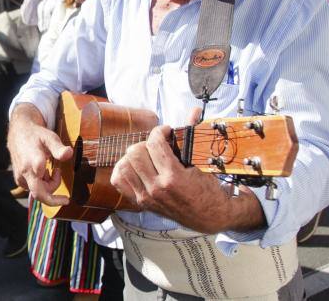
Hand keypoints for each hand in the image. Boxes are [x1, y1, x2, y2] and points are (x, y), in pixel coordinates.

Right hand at [7, 103, 72, 205]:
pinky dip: (41, 184)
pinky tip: (43, 172)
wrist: (19, 132)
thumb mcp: (50, 137)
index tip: (67, 199)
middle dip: (53, 198)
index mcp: (34, 162)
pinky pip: (32, 189)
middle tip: (65, 198)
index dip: (55, 195)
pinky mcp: (19, 179)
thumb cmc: (36, 135)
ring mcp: (20, 176)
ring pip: (37, 192)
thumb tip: (69, 154)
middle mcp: (25, 172)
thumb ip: (59, 148)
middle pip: (39, 195)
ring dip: (48, 186)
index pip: (43, 187)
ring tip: (51, 170)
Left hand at [109, 108, 263, 233]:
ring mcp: (146, 197)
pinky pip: (119, 181)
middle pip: (135, 152)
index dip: (160, 131)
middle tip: (157, 145)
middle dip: (146, 143)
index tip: (167, 131)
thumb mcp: (202, 163)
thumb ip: (193, 135)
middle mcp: (156, 189)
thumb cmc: (209, 191)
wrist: (210, 217)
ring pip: (124, 165)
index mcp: (173, 178)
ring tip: (147, 156)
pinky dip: (123, 170)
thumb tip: (194, 111)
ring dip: (134, 156)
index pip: (154, 144)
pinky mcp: (141, 203)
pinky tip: (135, 167)